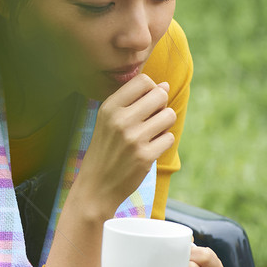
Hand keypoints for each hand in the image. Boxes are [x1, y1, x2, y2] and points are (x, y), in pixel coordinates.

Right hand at [75, 74, 176, 215]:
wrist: (96, 186)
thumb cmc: (105, 149)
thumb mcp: (109, 120)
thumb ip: (134, 101)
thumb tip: (165, 85)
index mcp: (109, 107)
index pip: (143, 81)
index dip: (151, 89)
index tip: (145, 103)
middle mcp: (120, 120)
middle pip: (160, 95)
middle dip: (161, 105)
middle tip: (150, 119)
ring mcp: (133, 138)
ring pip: (169, 115)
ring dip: (165, 124)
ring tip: (151, 134)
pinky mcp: (145, 156)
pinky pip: (169, 138)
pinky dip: (163, 143)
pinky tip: (149, 149)